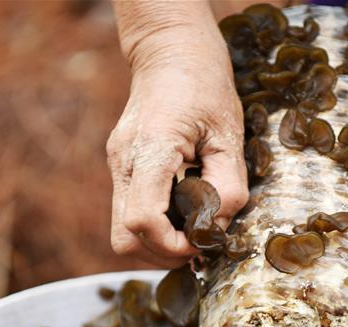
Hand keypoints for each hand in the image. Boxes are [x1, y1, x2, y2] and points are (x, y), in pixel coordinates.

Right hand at [107, 8, 247, 267]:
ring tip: (191, 233)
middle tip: (198, 246)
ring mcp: (118, 166)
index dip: (173, 246)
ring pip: (122, 234)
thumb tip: (217, 228)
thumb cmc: (204, 85)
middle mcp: (125, 161)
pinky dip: (154, 228)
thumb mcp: (229, 132)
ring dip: (157, 245)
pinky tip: (180, 217)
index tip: (202, 244)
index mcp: (152, 149)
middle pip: (125, 239)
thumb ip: (228, 185)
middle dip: (164, 254)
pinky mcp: (121, 168)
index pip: (143, 221)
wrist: (169, 52)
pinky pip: (128, 215)